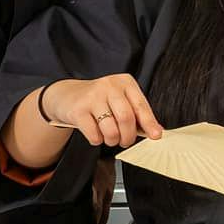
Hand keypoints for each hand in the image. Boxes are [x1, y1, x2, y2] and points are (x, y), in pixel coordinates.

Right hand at [44, 75, 163, 148]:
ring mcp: (92, 97)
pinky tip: (95, 134)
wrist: (67, 96)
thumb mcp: (120, 100)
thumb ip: (136, 113)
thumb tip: (156, 131)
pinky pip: (94, 134)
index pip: (141, 105)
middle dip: (128, 136)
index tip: (156, 136)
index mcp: (124, 82)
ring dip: (112, 141)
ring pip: (111, 129)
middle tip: (125, 141)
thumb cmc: (99, 101)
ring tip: (110, 139)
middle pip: (126, 118)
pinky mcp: (78, 110)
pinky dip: (97, 140)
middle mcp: (109, 86)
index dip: (149, 123)